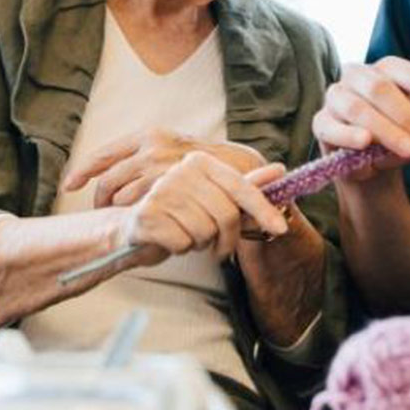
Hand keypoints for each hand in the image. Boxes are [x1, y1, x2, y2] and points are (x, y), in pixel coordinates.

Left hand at [64, 129, 266, 207]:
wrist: (242, 170)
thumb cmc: (204, 164)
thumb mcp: (173, 149)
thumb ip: (146, 157)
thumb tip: (113, 170)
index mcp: (148, 136)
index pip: (104, 154)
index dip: (82, 171)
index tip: (69, 185)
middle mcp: (151, 148)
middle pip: (108, 180)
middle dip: (100, 201)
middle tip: (101, 214)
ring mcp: (161, 169)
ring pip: (122, 198)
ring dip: (120, 213)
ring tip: (127, 221)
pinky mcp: (171, 188)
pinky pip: (142, 209)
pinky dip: (140, 219)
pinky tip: (144, 224)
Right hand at [119, 152, 287, 261]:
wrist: (129, 226)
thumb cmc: (175, 212)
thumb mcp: (212, 197)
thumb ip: (244, 186)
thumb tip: (280, 170)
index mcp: (199, 161)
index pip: (240, 188)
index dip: (263, 210)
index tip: (280, 230)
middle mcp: (181, 171)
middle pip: (226, 215)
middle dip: (225, 239)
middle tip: (216, 246)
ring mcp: (162, 191)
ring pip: (204, 232)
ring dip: (198, 243)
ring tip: (185, 235)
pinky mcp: (147, 214)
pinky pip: (182, 242)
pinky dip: (179, 248)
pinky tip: (167, 240)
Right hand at [312, 58, 409, 180]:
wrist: (369, 165)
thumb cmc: (397, 137)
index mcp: (387, 69)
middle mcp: (358, 75)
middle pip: (382, 88)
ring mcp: (335, 97)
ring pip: (358, 107)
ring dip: (387, 130)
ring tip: (409, 150)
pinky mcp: (320, 122)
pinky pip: (332, 127)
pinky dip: (350, 136)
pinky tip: (366, 144)